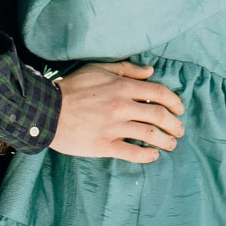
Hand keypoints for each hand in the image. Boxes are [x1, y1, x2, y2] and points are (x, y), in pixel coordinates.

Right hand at [51, 61, 184, 162]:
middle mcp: (121, 106)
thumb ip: (126, 69)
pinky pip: (133, 153)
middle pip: (159, 116)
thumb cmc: (72, 88)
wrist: (45, 110)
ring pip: (150, 135)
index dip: (175, 102)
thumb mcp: (98, 69)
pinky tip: (153, 155)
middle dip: (175, 125)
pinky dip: (147, 155)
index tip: (180, 110)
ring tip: (171, 145)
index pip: (159, 93)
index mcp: (122, 86)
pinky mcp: (104, 145)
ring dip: (166, 141)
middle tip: (179, 131)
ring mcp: (113, 127)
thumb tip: (150, 72)